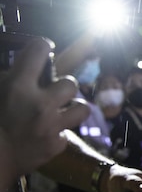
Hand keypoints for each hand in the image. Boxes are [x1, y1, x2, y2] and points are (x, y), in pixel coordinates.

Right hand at [0, 38, 89, 175]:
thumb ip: (8, 78)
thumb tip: (20, 67)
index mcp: (18, 86)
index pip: (39, 49)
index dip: (42, 46)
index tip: (43, 49)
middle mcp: (40, 103)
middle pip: (70, 83)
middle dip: (62, 87)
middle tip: (52, 93)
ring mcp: (51, 126)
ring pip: (82, 108)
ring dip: (72, 109)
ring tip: (60, 112)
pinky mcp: (56, 145)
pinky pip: (66, 134)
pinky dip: (57, 135)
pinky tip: (45, 135)